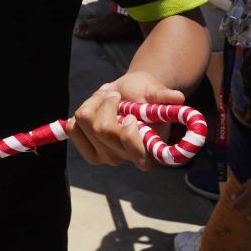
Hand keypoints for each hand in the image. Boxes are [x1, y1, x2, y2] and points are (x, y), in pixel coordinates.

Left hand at [66, 70, 185, 168]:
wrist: (131, 95)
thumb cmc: (147, 95)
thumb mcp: (156, 92)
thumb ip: (164, 97)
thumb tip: (177, 98)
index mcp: (151, 151)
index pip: (137, 154)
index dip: (129, 134)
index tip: (131, 115)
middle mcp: (128, 158)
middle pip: (103, 130)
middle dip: (107, 104)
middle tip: (116, 94)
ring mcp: (106, 157)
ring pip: (84, 123)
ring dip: (94, 103)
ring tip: (107, 97)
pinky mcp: (89, 150)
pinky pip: (73, 128)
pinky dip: (82, 110)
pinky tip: (96, 107)